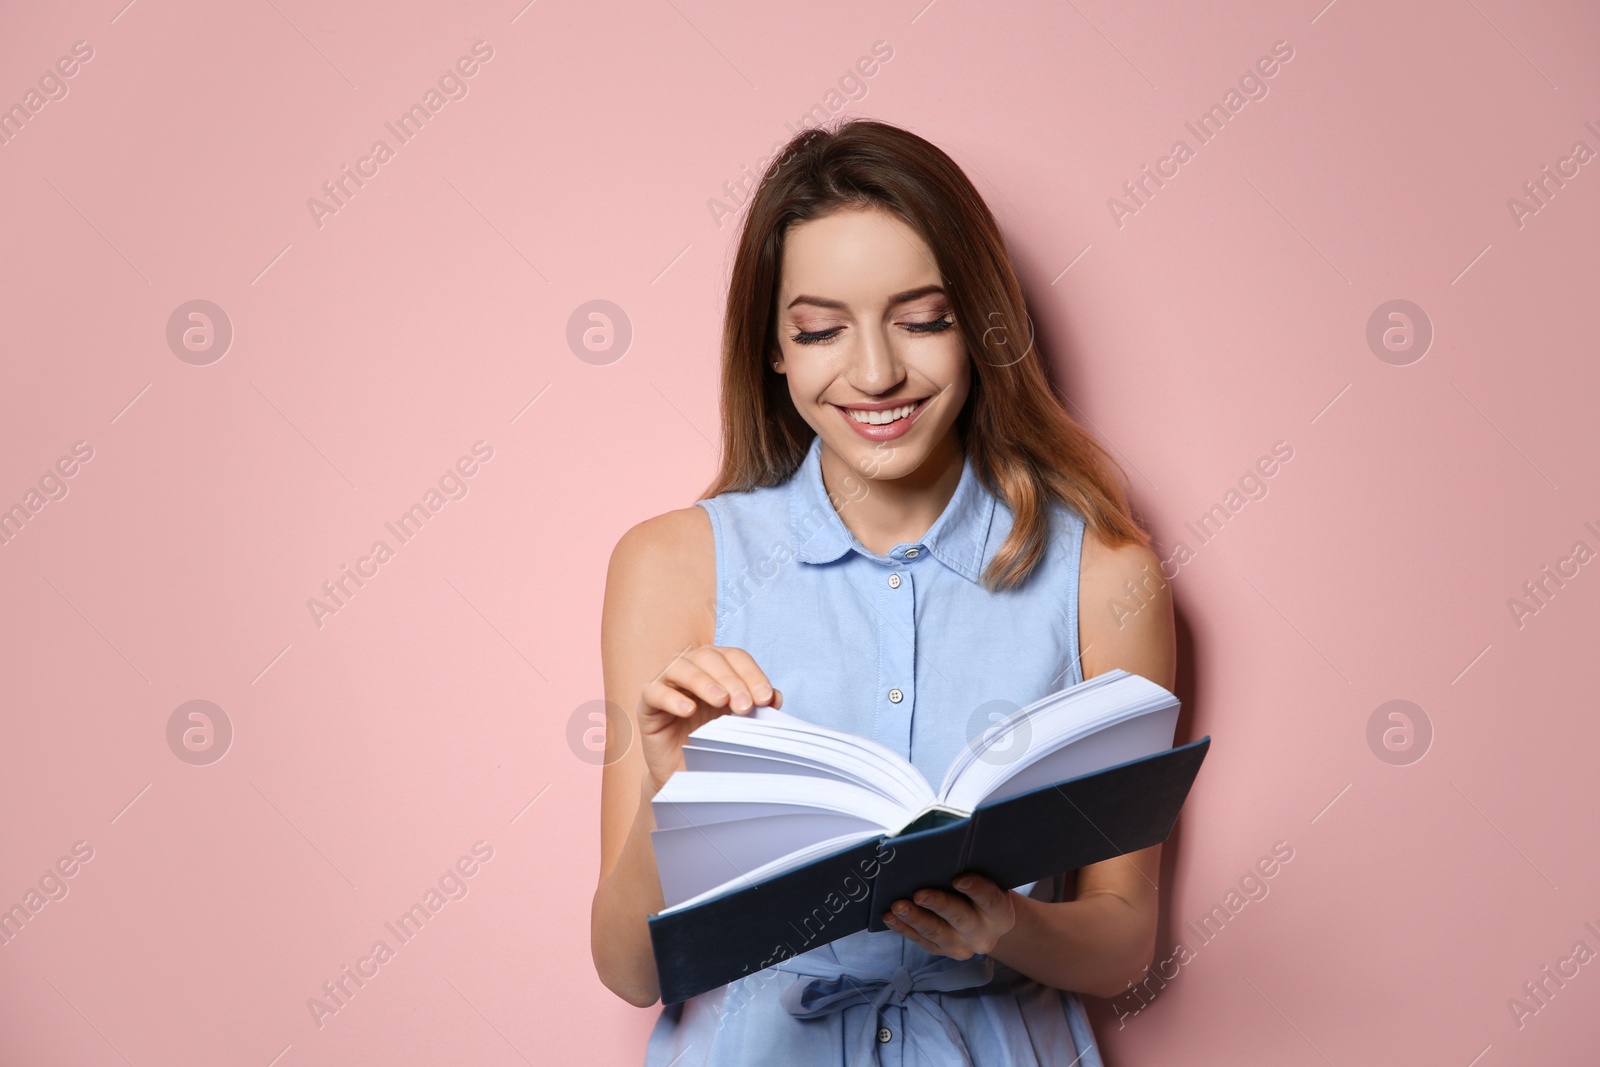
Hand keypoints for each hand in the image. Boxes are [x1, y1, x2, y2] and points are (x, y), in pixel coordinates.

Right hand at [638, 644, 781, 790]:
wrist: (687, 776)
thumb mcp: (741, 724)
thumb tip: (775, 696)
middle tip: (745, 706)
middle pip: (709, 657)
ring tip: (721, 701)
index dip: (751, 673)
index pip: (734, 656)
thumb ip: (757, 707)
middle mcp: (691, 669)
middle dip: (731, 679)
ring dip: (703, 681)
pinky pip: (654, 692)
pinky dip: (671, 698)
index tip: (765, 699)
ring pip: (681, 667)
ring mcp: (666, 684)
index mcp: (716, 668)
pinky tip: (688, 711)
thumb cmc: (715, 744)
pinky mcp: (647, 705)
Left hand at [882, 871, 1016, 959]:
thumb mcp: (986, 877)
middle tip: (919, 894)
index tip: (958, 879)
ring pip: (937, 933)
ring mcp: (962, 946)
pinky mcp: (942, 951)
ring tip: (897, 906)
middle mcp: (983, 934)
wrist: (984, 920)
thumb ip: (972, 865)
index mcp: (1000, 913)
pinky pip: (921, 940)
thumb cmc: (981, 887)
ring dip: (915, 919)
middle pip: (961, 919)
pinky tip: (889, 917)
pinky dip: (904, 928)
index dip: (976, 889)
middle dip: (939, 905)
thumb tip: (941, 844)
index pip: (990, 899)